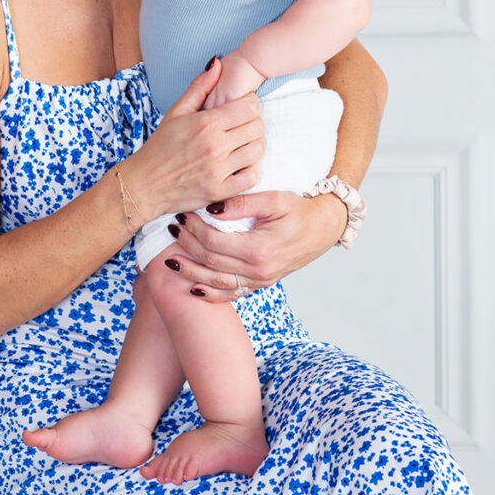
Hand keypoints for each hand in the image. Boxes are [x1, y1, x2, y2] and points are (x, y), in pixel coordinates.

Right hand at [122, 61, 264, 220]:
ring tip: (239, 144)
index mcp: (205, 123)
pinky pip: (252, 176)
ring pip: (257, 150)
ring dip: (252, 144)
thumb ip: (200, 87)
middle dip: (252, 123)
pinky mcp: (220, 191)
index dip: (249, 103)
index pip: (249, 106)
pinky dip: (249, 169)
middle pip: (257, 127)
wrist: (144, 184)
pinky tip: (237, 164)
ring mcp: (219, 170)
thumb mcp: (176, 112)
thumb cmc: (159, 146)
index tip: (240, 107)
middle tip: (240, 126)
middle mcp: (215, 146)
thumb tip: (217, 62)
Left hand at [163, 187, 348, 301]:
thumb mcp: (274, 199)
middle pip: (210, 262)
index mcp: (259, 249)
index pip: (214, 242)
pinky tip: (192, 288)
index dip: (193, 229)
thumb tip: (211, 209)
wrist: (324, 228)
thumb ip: (242, 203)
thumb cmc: (300, 209)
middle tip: (171, 229)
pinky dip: (210, 294)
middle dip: (186, 246)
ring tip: (170, 260)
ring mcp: (260, 281)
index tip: (181, 214)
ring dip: (191, 273)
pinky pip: (232, 295)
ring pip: (217, 283)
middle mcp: (258, 271)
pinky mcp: (262, 285)